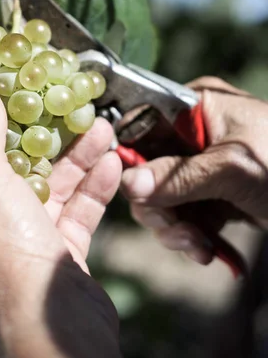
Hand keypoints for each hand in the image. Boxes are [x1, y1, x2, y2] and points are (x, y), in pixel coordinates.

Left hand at [0, 77, 127, 357]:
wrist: (53, 327)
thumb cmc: (3, 253)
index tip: (9, 95)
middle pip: (12, 167)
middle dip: (45, 137)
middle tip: (68, 107)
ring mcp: (19, 241)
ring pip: (50, 187)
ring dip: (78, 158)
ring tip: (102, 128)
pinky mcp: (56, 253)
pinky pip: (75, 211)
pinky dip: (93, 187)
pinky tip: (112, 164)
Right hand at [121, 77, 267, 264]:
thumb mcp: (232, 169)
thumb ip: (177, 177)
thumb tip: (126, 183)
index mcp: (195, 107)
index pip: (142, 127)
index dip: (131, 160)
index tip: (136, 193)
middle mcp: (193, 132)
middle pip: (147, 168)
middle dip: (159, 205)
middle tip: (178, 232)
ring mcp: (202, 164)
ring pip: (162, 197)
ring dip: (176, 228)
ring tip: (199, 248)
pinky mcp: (212, 191)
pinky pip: (184, 213)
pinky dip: (192, 235)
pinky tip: (210, 251)